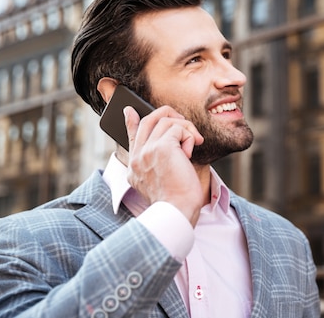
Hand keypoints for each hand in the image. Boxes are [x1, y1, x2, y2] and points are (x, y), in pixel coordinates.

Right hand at [124, 105, 204, 225]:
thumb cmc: (176, 200)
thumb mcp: (161, 181)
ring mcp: (147, 151)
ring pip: (166, 121)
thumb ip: (157, 162)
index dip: (131, 121)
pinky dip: (189, 136)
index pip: (131, 137)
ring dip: (186, 129)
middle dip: (170, 115)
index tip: (129, 111)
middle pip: (149, 120)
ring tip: (194, 144)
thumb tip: (169, 142)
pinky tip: (190, 153)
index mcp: (134, 167)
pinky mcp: (162, 147)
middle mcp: (137, 157)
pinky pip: (178, 128)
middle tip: (184, 123)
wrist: (177, 211)